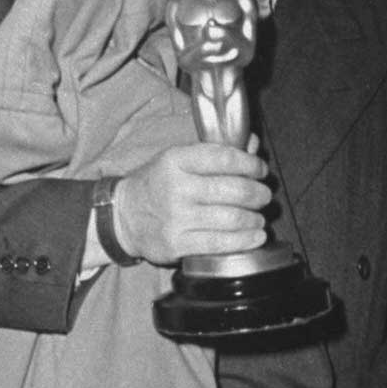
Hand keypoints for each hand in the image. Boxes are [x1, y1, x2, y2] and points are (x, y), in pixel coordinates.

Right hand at [113, 140, 270, 264]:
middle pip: (235, 190)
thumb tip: (252, 143)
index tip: (261, 170)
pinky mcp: (176, 244)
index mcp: (176, 160)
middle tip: (264, 196)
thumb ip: (217, 153)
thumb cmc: (158, 184)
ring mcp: (175, 218)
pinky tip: (256, 236)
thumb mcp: (179, 160)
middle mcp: (176, 188)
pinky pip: (220, 243)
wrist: (122, 217)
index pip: (225, 158)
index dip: (251, 165)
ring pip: (232, 218)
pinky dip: (245, 240)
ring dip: (255, 218)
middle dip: (258, 194)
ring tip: (259, 217)